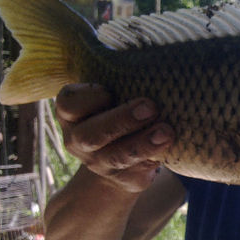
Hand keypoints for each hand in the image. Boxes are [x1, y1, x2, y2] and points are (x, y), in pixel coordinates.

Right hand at [55, 83, 173, 192]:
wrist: (122, 161)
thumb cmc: (119, 112)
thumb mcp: (114, 95)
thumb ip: (121, 81)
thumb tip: (157, 61)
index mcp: (72, 114)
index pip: (69, 103)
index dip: (90, 96)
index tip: (110, 90)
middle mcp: (80, 140)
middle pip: (90, 134)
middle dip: (121, 120)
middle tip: (151, 107)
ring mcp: (100, 163)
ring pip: (117, 156)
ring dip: (143, 143)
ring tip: (166, 131)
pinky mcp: (124, 178)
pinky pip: (138, 170)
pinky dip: (155, 156)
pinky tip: (170, 144)